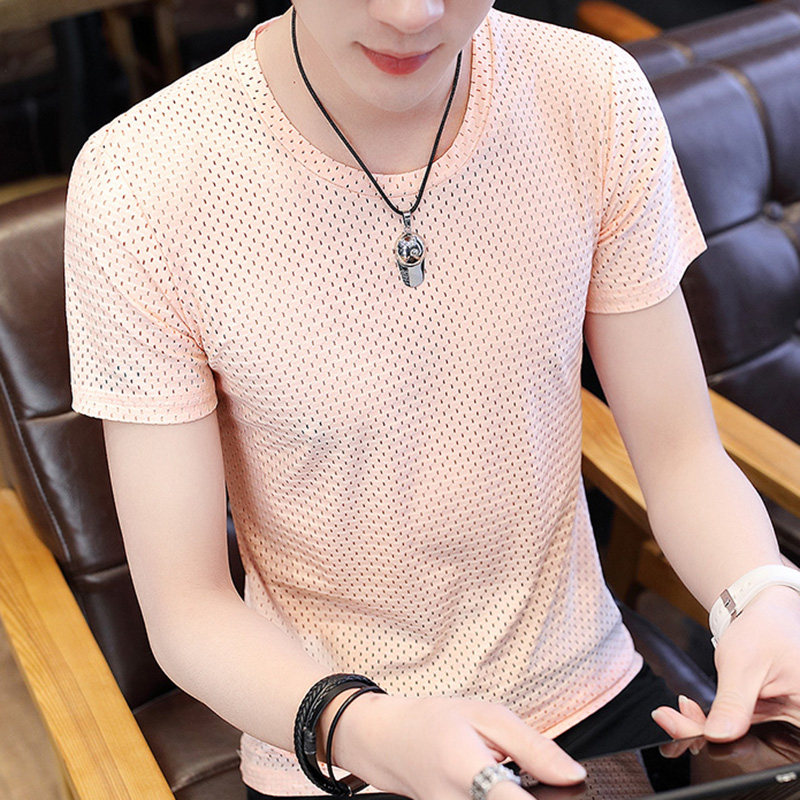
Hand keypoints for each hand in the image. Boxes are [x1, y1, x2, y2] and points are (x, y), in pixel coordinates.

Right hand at [325, 691, 586, 799]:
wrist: (388, 743)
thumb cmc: (435, 722)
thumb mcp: (486, 715)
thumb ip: (533, 747)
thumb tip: (575, 776)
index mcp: (467, 771)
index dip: (549, 798)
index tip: (569, 790)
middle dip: (539, 796)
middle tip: (533, 773)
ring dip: (519, 797)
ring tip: (508, 775)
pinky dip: (505, 799)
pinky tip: (502, 788)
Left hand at [652, 585, 799, 741]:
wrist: (764, 613)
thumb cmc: (765, 632)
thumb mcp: (743, 666)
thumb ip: (732, 704)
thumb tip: (717, 735)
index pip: (769, 748)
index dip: (728, 746)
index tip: (684, 734)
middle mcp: (799, 725)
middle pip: (752, 748)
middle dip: (708, 737)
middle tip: (672, 721)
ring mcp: (784, 724)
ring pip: (741, 741)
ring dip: (705, 730)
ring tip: (678, 713)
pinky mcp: (768, 719)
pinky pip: (738, 730)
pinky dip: (712, 722)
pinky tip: (690, 711)